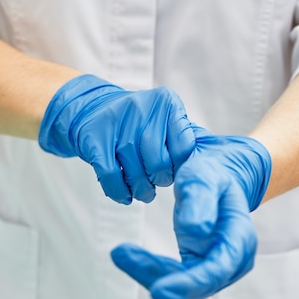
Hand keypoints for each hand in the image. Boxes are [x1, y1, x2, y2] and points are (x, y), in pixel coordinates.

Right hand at [38, 74, 194, 203]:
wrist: (90, 110)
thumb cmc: (137, 123)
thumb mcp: (163, 119)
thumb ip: (183, 139)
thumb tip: (208, 166)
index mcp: (166, 103)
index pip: (184, 148)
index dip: (180, 167)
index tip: (173, 169)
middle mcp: (142, 108)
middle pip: (159, 164)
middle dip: (160, 180)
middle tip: (156, 180)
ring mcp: (117, 123)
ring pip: (136, 173)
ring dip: (141, 190)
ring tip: (143, 190)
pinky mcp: (94, 138)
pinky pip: (112, 177)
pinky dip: (120, 192)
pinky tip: (125, 195)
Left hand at [111, 128, 271, 298]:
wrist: (215, 179)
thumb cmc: (211, 176)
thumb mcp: (204, 178)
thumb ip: (200, 200)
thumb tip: (196, 230)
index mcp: (239, 238)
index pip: (216, 270)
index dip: (189, 284)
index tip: (158, 290)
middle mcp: (232, 260)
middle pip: (196, 284)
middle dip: (159, 278)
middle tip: (122, 257)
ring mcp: (216, 267)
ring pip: (181, 284)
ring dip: (148, 272)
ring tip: (120, 252)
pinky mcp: (197, 267)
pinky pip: (173, 276)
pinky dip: (149, 267)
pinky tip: (126, 253)